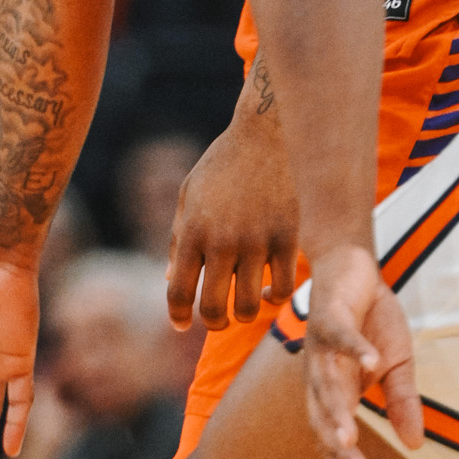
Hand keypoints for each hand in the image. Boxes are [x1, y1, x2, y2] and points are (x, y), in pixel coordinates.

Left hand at [166, 108, 299, 330]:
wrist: (266, 134)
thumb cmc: (222, 164)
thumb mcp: (189, 194)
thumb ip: (177, 238)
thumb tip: (170, 280)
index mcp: (193, 231)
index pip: (178, 291)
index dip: (178, 316)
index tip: (181, 325)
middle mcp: (223, 241)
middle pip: (214, 309)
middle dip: (213, 323)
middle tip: (217, 320)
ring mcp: (257, 241)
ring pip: (250, 307)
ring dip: (245, 314)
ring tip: (244, 306)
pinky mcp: (287, 237)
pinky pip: (283, 287)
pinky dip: (275, 296)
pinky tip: (270, 288)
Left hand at [304, 244, 421, 458]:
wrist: (353, 266)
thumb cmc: (371, 319)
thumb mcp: (395, 364)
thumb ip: (401, 402)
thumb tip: (416, 445)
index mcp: (334, 389)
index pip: (331, 432)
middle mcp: (321, 373)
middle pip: (323, 415)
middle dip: (336, 446)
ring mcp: (321, 345)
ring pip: (325, 382)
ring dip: (337, 409)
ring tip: (350, 436)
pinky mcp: (330, 315)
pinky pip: (341, 335)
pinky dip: (355, 349)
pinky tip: (372, 362)